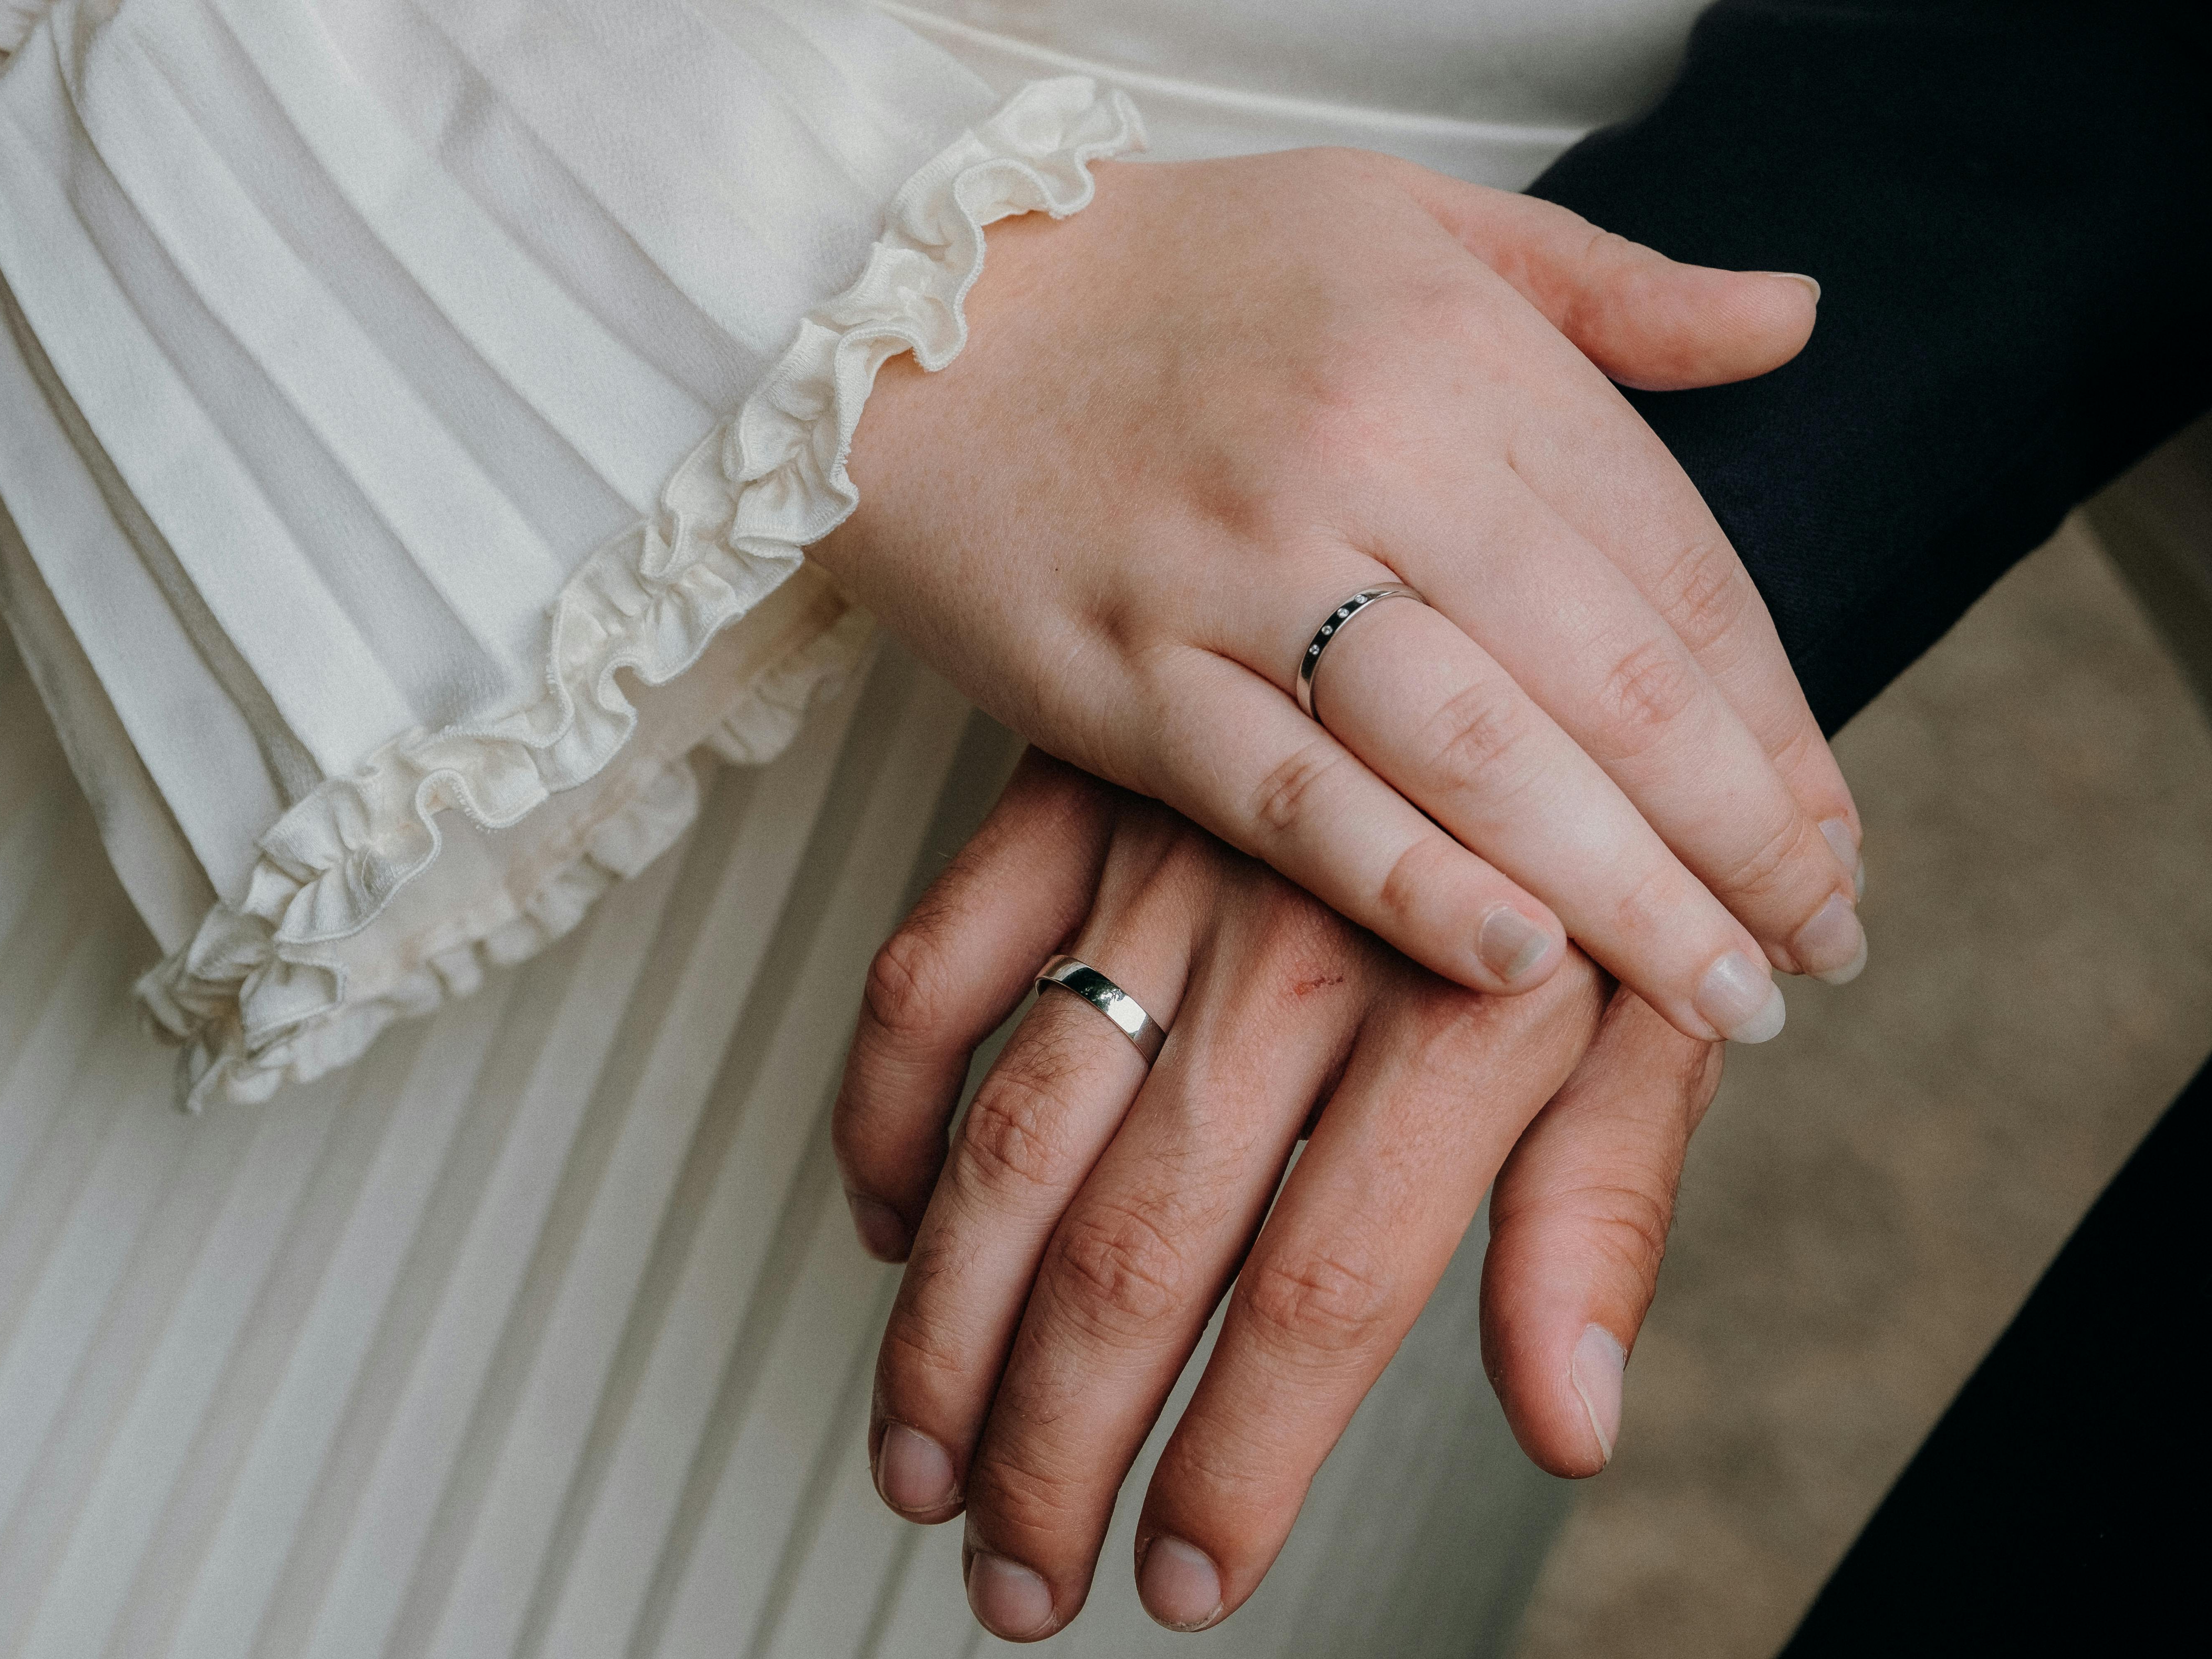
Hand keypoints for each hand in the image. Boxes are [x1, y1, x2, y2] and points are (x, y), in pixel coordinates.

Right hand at [814, 148, 1864, 1045]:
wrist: (904, 297)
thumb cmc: (1177, 270)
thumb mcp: (1410, 218)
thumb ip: (1609, 289)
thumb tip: (1792, 325)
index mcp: (1455, 352)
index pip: (1671, 566)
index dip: (1773, 724)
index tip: (1830, 843)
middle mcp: (1363, 459)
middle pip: (1601, 682)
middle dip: (1733, 842)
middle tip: (1809, 958)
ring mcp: (1232, 574)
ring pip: (1471, 756)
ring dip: (1618, 896)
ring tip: (1718, 1000)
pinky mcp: (1117, 673)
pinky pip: (1287, 799)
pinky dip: (1406, 886)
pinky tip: (1518, 966)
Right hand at [832, 751, 1721, 1637]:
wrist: (1525, 599)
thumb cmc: (1591, 843)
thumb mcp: (1655, 1018)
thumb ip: (1601, 1216)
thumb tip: (1571, 1426)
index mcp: (1454, 1013)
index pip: (1322, 1287)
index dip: (1243, 1461)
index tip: (1185, 1580)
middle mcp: (1290, 946)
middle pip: (1140, 1243)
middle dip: (1059, 1443)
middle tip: (1018, 1581)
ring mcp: (1156, 867)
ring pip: (1013, 1131)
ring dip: (947, 1323)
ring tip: (916, 1469)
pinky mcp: (1061, 800)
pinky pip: (928, 964)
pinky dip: (880, 1104)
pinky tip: (879, 1230)